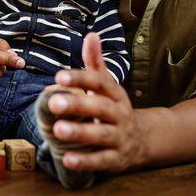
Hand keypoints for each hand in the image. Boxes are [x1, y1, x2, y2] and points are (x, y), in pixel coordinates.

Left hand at [47, 32, 145, 172]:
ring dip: (79, 133)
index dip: (80, 78)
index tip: (59, 76)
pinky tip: (66, 160)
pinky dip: (85, 161)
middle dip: (77, 105)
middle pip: (101, 108)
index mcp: (115, 94)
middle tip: (53, 102)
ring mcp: (120, 137)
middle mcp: (120, 114)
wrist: (142, 140)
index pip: (99, 82)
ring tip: (57, 130)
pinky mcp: (117, 159)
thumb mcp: (106, 86)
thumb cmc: (113, 107)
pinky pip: (102, 161)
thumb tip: (91, 34)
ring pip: (101, 135)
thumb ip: (95, 62)